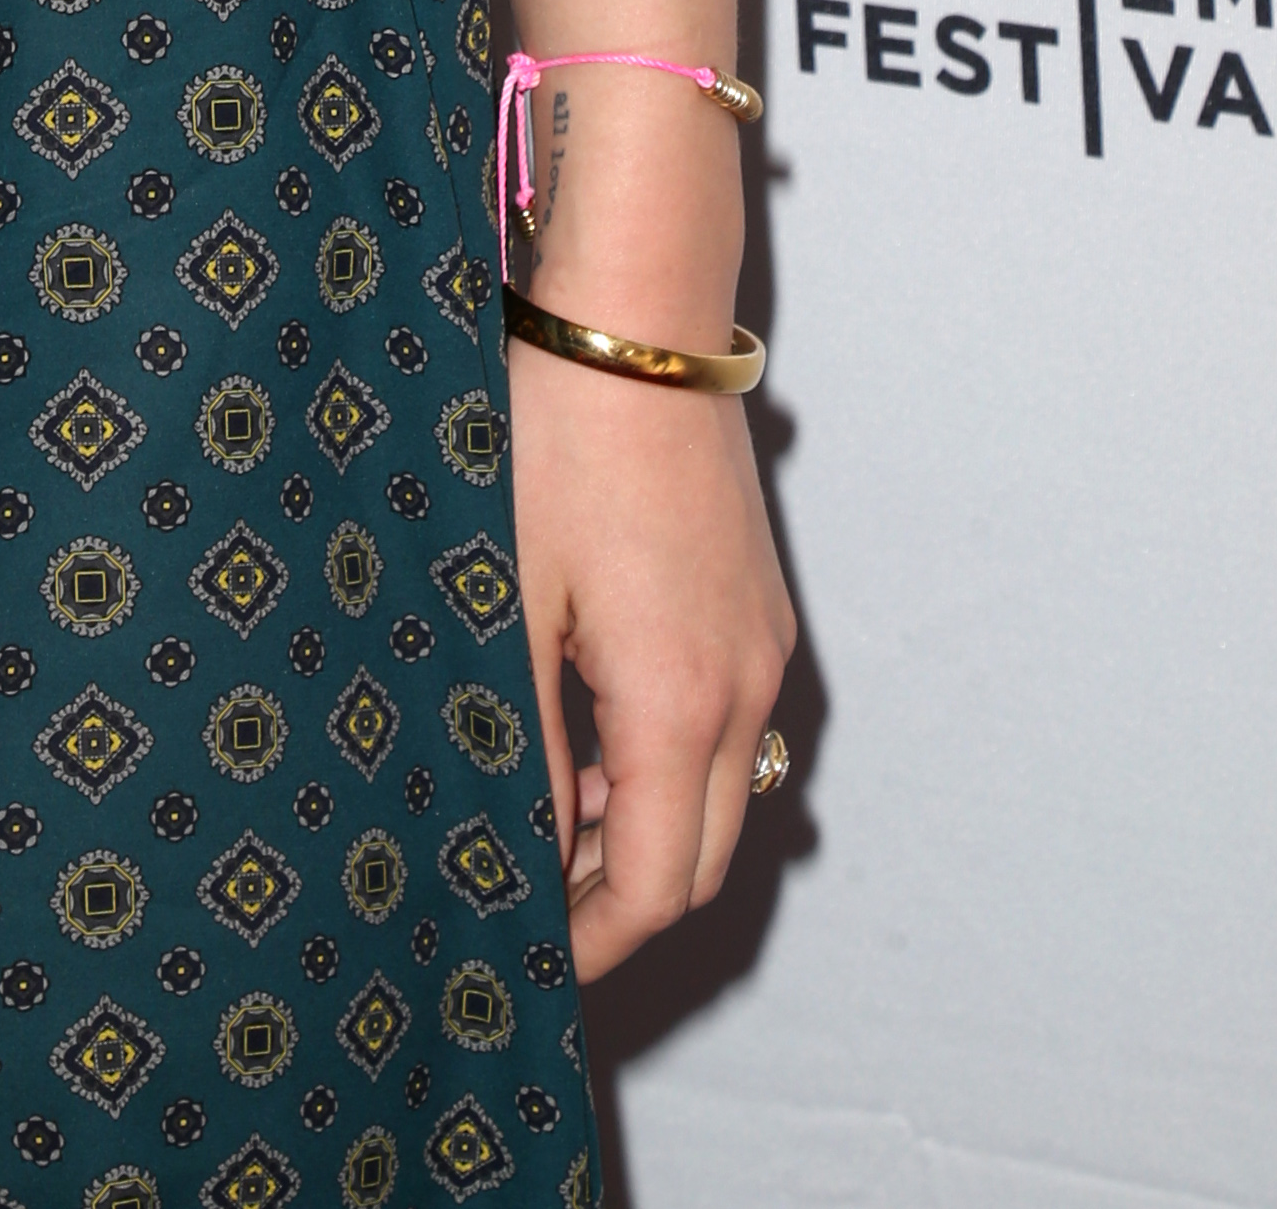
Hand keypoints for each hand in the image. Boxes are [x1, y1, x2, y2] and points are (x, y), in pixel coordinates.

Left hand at [506, 345, 794, 974]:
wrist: (636, 319)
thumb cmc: (559, 443)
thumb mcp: (515, 604)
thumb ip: (524, 743)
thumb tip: (517, 851)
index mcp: (682, 704)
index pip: (656, 888)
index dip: (591, 942)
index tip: (527, 959)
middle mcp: (746, 686)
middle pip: (703, 858)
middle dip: (620, 896)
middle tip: (527, 895)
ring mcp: (761, 642)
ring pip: (721, 791)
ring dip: (646, 825)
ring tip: (547, 804)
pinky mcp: (754, 602)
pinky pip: (729, 725)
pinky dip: (670, 759)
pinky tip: (592, 723)